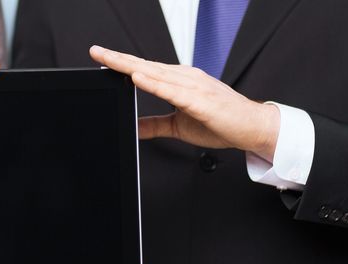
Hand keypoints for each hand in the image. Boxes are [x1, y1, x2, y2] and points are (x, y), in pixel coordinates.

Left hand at [90, 46, 280, 161]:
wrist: (252, 128)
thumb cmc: (221, 122)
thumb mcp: (178, 125)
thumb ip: (155, 124)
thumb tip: (135, 127)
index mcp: (179, 81)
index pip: (144, 69)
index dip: (122, 63)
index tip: (101, 58)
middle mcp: (184, 78)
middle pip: (145, 66)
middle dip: (118, 59)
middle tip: (96, 52)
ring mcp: (193, 87)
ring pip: (155, 73)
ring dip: (131, 66)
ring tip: (109, 60)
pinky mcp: (200, 100)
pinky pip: (173, 91)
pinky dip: (154, 84)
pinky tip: (138, 78)